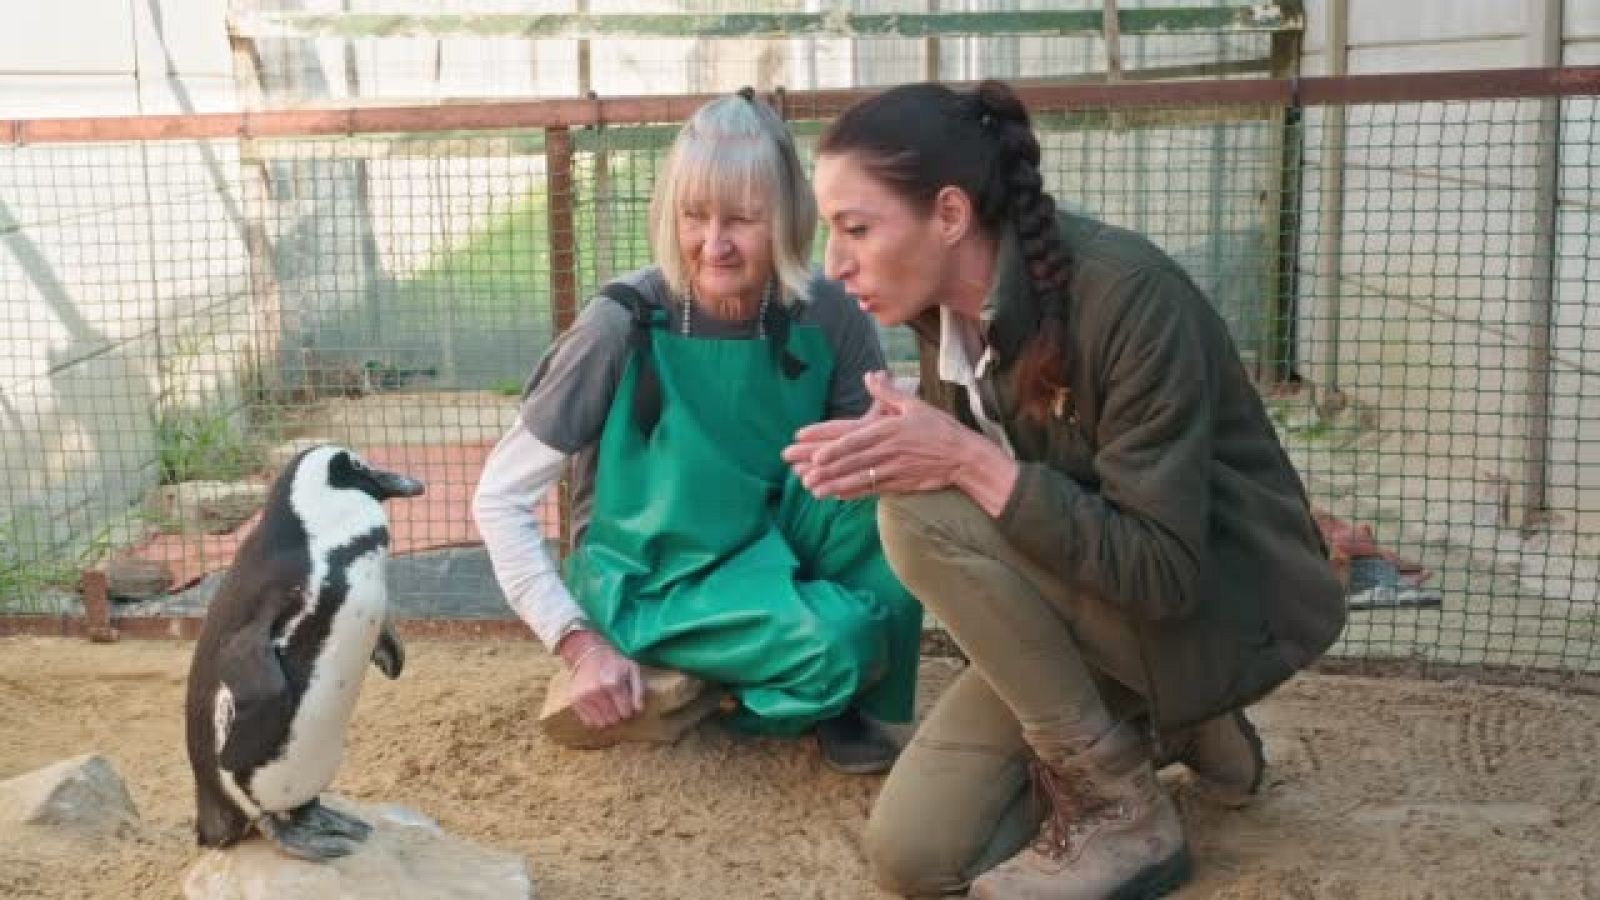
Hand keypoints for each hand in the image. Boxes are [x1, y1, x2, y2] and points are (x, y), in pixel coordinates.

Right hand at [557, 630, 644, 728]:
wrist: (589, 654)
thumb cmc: (614, 663)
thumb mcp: (632, 670)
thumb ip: (638, 690)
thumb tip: (638, 710)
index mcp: (613, 682)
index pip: (625, 711)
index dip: (628, 710)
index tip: (627, 705)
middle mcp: (596, 690)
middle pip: (613, 719)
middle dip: (618, 715)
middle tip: (617, 705)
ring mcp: (583, 696)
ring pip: (600, 723)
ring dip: (606, 718)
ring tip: (607, 706)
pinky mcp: (574, 700)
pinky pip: (588, 722)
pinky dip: (595, 718)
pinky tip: (597, 708)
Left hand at [784, 371, 1008, 502]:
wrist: (964, 457)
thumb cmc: (940, 429)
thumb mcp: (915, 405)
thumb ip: (888, 392)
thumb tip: (870, 375)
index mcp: (887, 429)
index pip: (851, 436)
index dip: (828, 442)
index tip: (808, 446)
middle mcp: (886, 450)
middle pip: (848, 459)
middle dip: (821, 466)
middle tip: (798, 471)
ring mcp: (891, 469)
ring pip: (856, 477)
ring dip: (832, 483)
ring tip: (811, 489)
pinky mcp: (898, 483)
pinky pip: (870, 489)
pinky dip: (851, 492)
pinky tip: (835, 495)